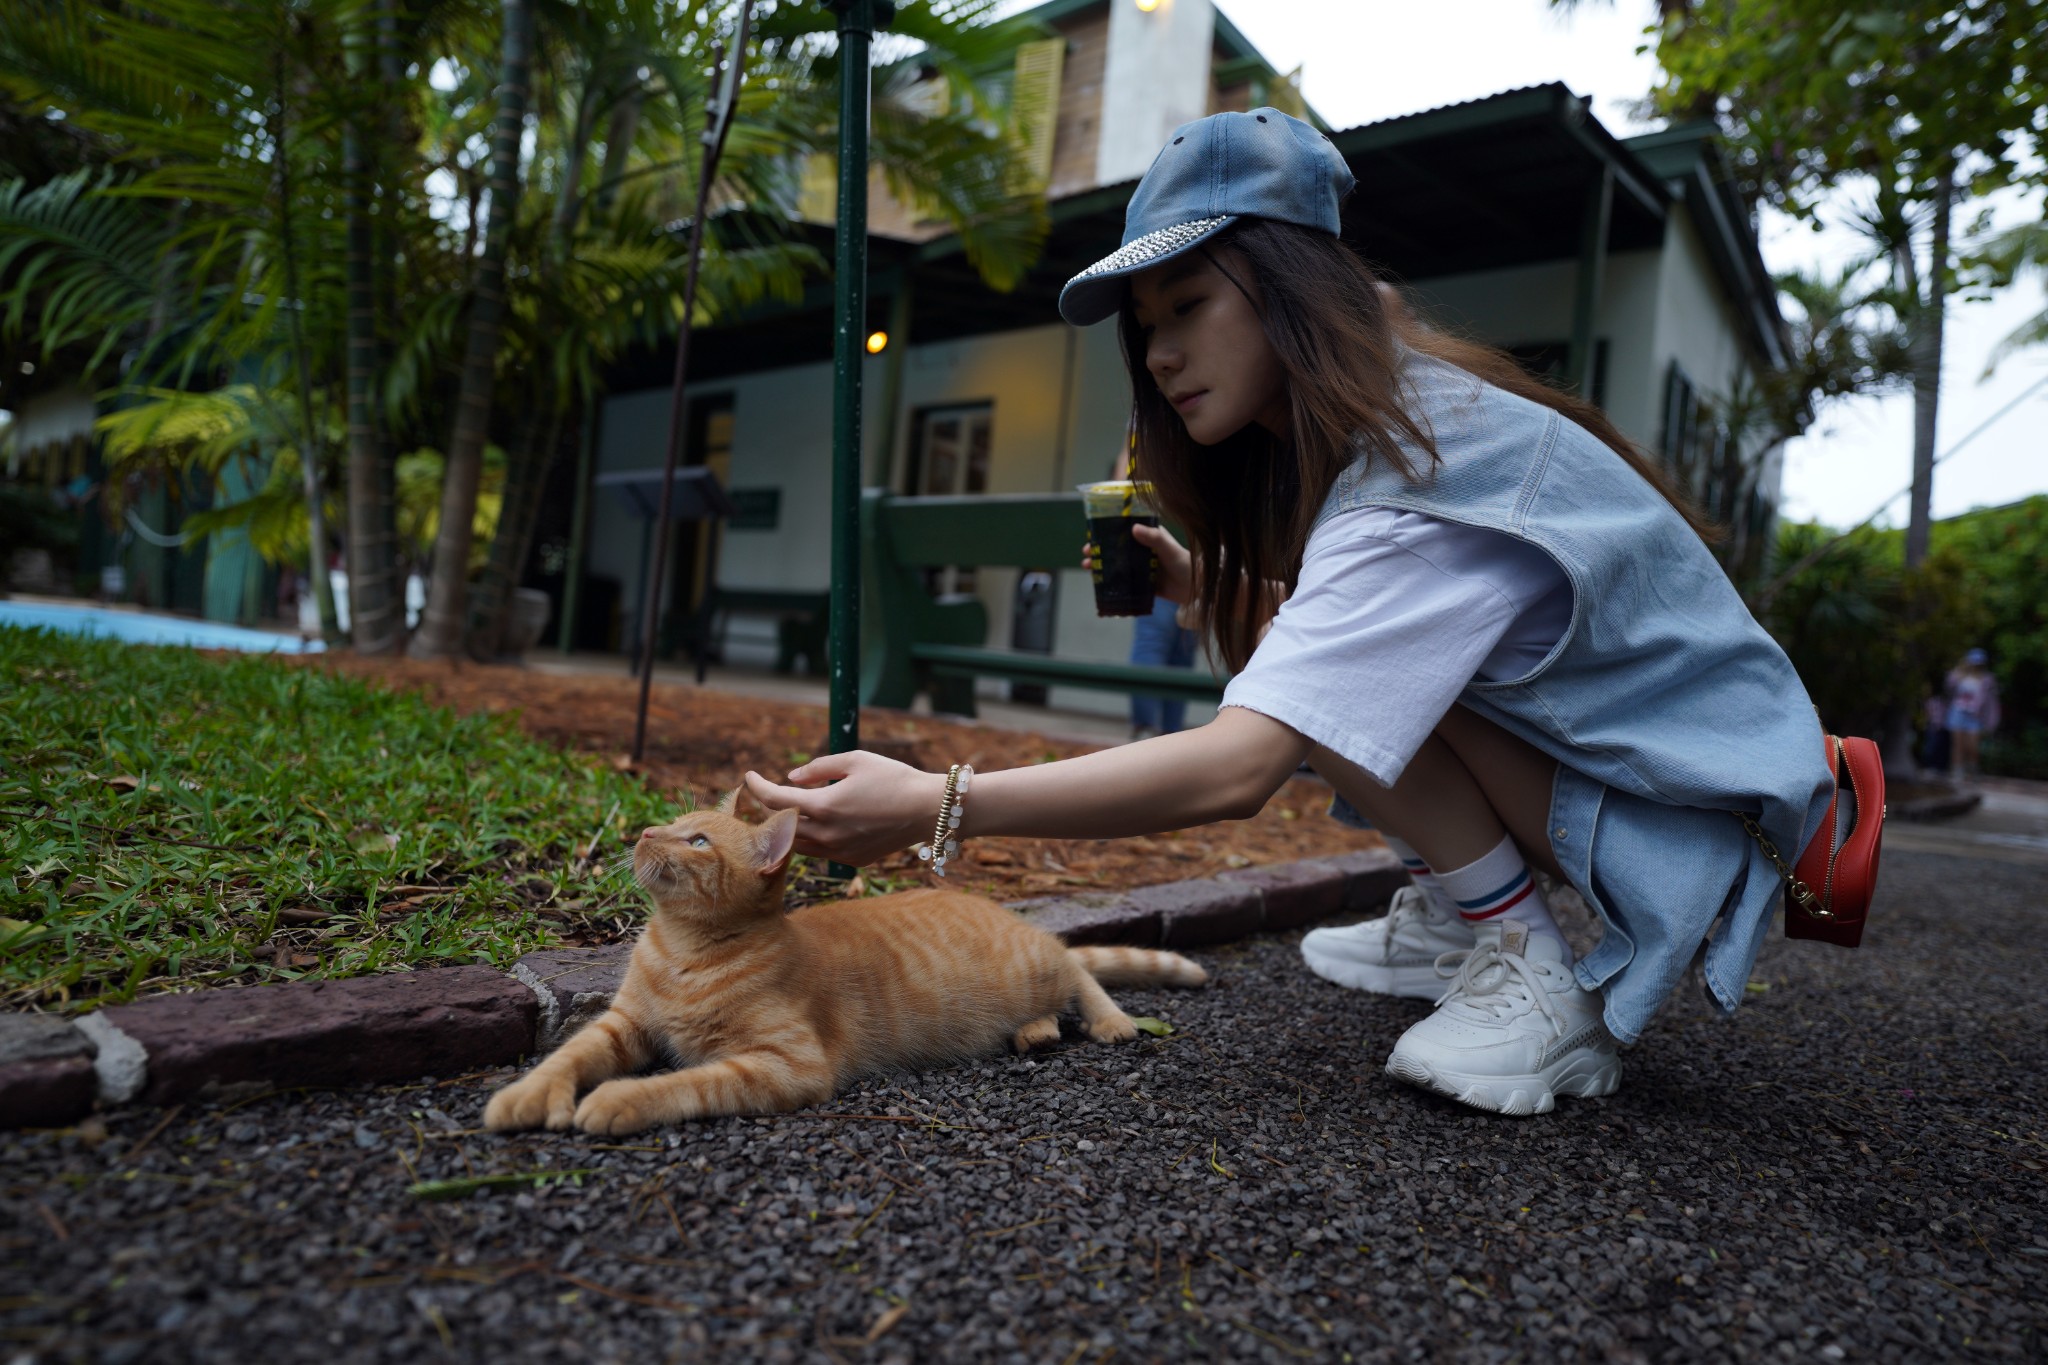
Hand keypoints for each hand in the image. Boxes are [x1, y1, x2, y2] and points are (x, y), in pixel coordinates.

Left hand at [742, 750, 944, 866]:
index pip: (775, 800)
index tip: (749, 775)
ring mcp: (840, 852)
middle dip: (768, 809)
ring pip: (797, 845)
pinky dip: (811, 839)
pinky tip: (817, 824)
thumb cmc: (894, 778)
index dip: (757, 786)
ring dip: (787, 828)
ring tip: (785, 811)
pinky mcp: (853, 861)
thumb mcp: (855, 760)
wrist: (928, 809)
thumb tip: (791, 779)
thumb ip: (818, 768)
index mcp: (825, 807)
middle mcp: (828, 835)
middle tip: (765, 793)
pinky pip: (821, 852)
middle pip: (780, 826)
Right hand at [1079, 523, 1193, 604]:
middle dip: (1100, 551)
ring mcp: (1142, 568)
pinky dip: (1113, 583)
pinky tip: (1101, 585)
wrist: (1196, 589)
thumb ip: (1154, 537)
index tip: (1093, 535)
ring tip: (1089, 568)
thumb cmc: (1185, 563)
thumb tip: (1133, 528)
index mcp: (1149, 538)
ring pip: (1118, 565)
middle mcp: (1144, 552)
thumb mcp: (1168, 548)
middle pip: (1118, 549)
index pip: (1125, 531)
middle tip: (1086, 553)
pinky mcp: (1143, 584)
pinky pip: (1125, 583)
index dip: (1108, 532)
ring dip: (1103, 566)